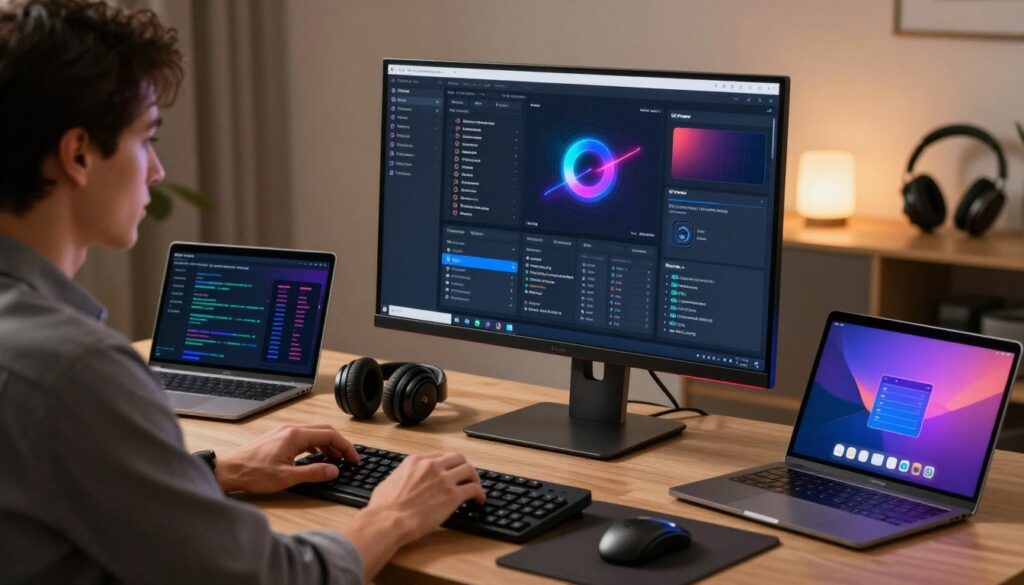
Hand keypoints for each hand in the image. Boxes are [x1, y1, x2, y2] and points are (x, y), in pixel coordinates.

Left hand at [214, 424, 358, 492]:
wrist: (229, 470)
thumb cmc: (253, 474)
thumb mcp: (287, 478)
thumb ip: (313, 473)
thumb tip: (334, 470)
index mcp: (295, 436)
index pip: (330, 435)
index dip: (345, 447)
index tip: (353, 459)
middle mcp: (291, 429)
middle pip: (324, 430)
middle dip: (340, 444)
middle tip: (349, 459)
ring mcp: (283, 432)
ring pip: (314, 433)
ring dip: (328, 445)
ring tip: (335, 460)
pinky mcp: (278, 438)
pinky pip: (304, 437)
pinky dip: (316, 445)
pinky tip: (316, 457)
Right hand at [338, 452, 484, 578]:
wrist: (388, 520)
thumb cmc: (383, 507)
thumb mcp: (389, 482)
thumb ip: (400, 477)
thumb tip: (401, 482)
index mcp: (416, 461)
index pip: (440, 456)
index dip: (449, 464)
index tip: (452, 471)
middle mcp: (432, 466)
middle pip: (458, 458)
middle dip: (465, 467)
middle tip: (467, 477)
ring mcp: (444, 479)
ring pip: (469, 470)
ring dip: (475, 479)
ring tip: (476, 488)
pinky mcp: (453, 495)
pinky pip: (474, 489)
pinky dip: (480, 493)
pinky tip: (479, 500)